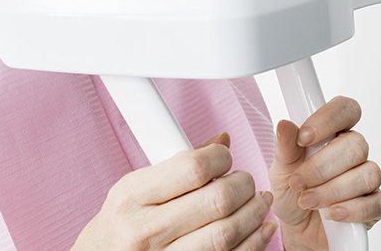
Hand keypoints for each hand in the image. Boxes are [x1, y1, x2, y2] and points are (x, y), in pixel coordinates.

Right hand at [72, 133, 277, 249]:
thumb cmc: (119, 224)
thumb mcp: (133, 188)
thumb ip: (176, 166)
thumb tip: (221, 141)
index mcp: (132, 197)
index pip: (192, 168)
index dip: (219, 158)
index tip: (225, 157)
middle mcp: (145, 231)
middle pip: (216, 201)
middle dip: (243, 185)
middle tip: (246, 180)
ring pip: (227, 234)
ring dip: (254, 213)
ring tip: (259, 201)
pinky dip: (254, 244)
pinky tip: (261, 230)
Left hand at [268, 96, 380, 249]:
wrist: (297, 229)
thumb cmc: (291, 191)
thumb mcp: (281, 168)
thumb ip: (285, 146)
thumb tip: (284, 125)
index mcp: (331, 132)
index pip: (345, 109)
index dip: (328, 119)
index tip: (303, 137)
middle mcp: (353, 151)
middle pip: (356, 145)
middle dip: (322, 166)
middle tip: (298, 182)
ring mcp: (367, 178)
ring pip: (367, 174)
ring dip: (332, 190)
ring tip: (307, 201)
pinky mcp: (375, 206)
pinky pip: (376, 203)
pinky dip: (352, 209)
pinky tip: (332, 214)